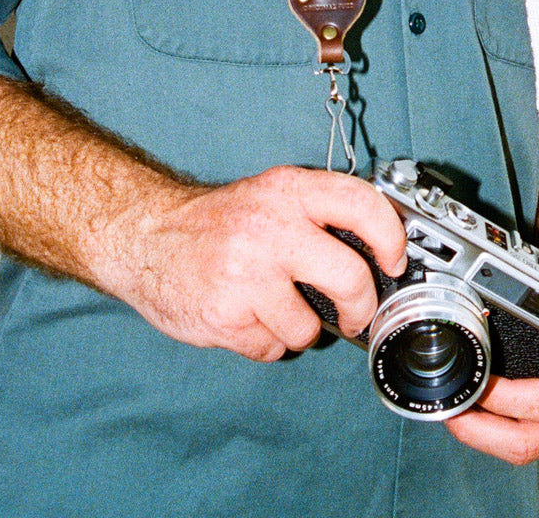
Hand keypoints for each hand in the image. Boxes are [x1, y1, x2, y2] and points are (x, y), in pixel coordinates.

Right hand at [105, 166, 406, 361]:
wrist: (143, 235)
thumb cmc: (218, 220)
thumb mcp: (273, 194)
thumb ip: (321, 212)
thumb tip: (380, 246)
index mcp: (290, 191)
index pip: (362, 205)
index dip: (391, 237)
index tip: (394, 261)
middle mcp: (272, 228)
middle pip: (350, 277)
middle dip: (361, 306)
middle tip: (356, 313)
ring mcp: (247, 273)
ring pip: (309, 327)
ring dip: (300, 328)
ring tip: (276, 306)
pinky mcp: (224, 314)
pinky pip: (270, 348)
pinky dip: (264, 341)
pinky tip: (246, 316)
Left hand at [445, 240, 538, 464]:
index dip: (507, 399)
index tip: (475, 382)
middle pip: (533, 440)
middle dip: (485, 430)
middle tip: (452, 410)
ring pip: (528, 450)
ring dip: (486, 437)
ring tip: (455, 414)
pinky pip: (526, 445)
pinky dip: (495, 436)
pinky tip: (474, 417)